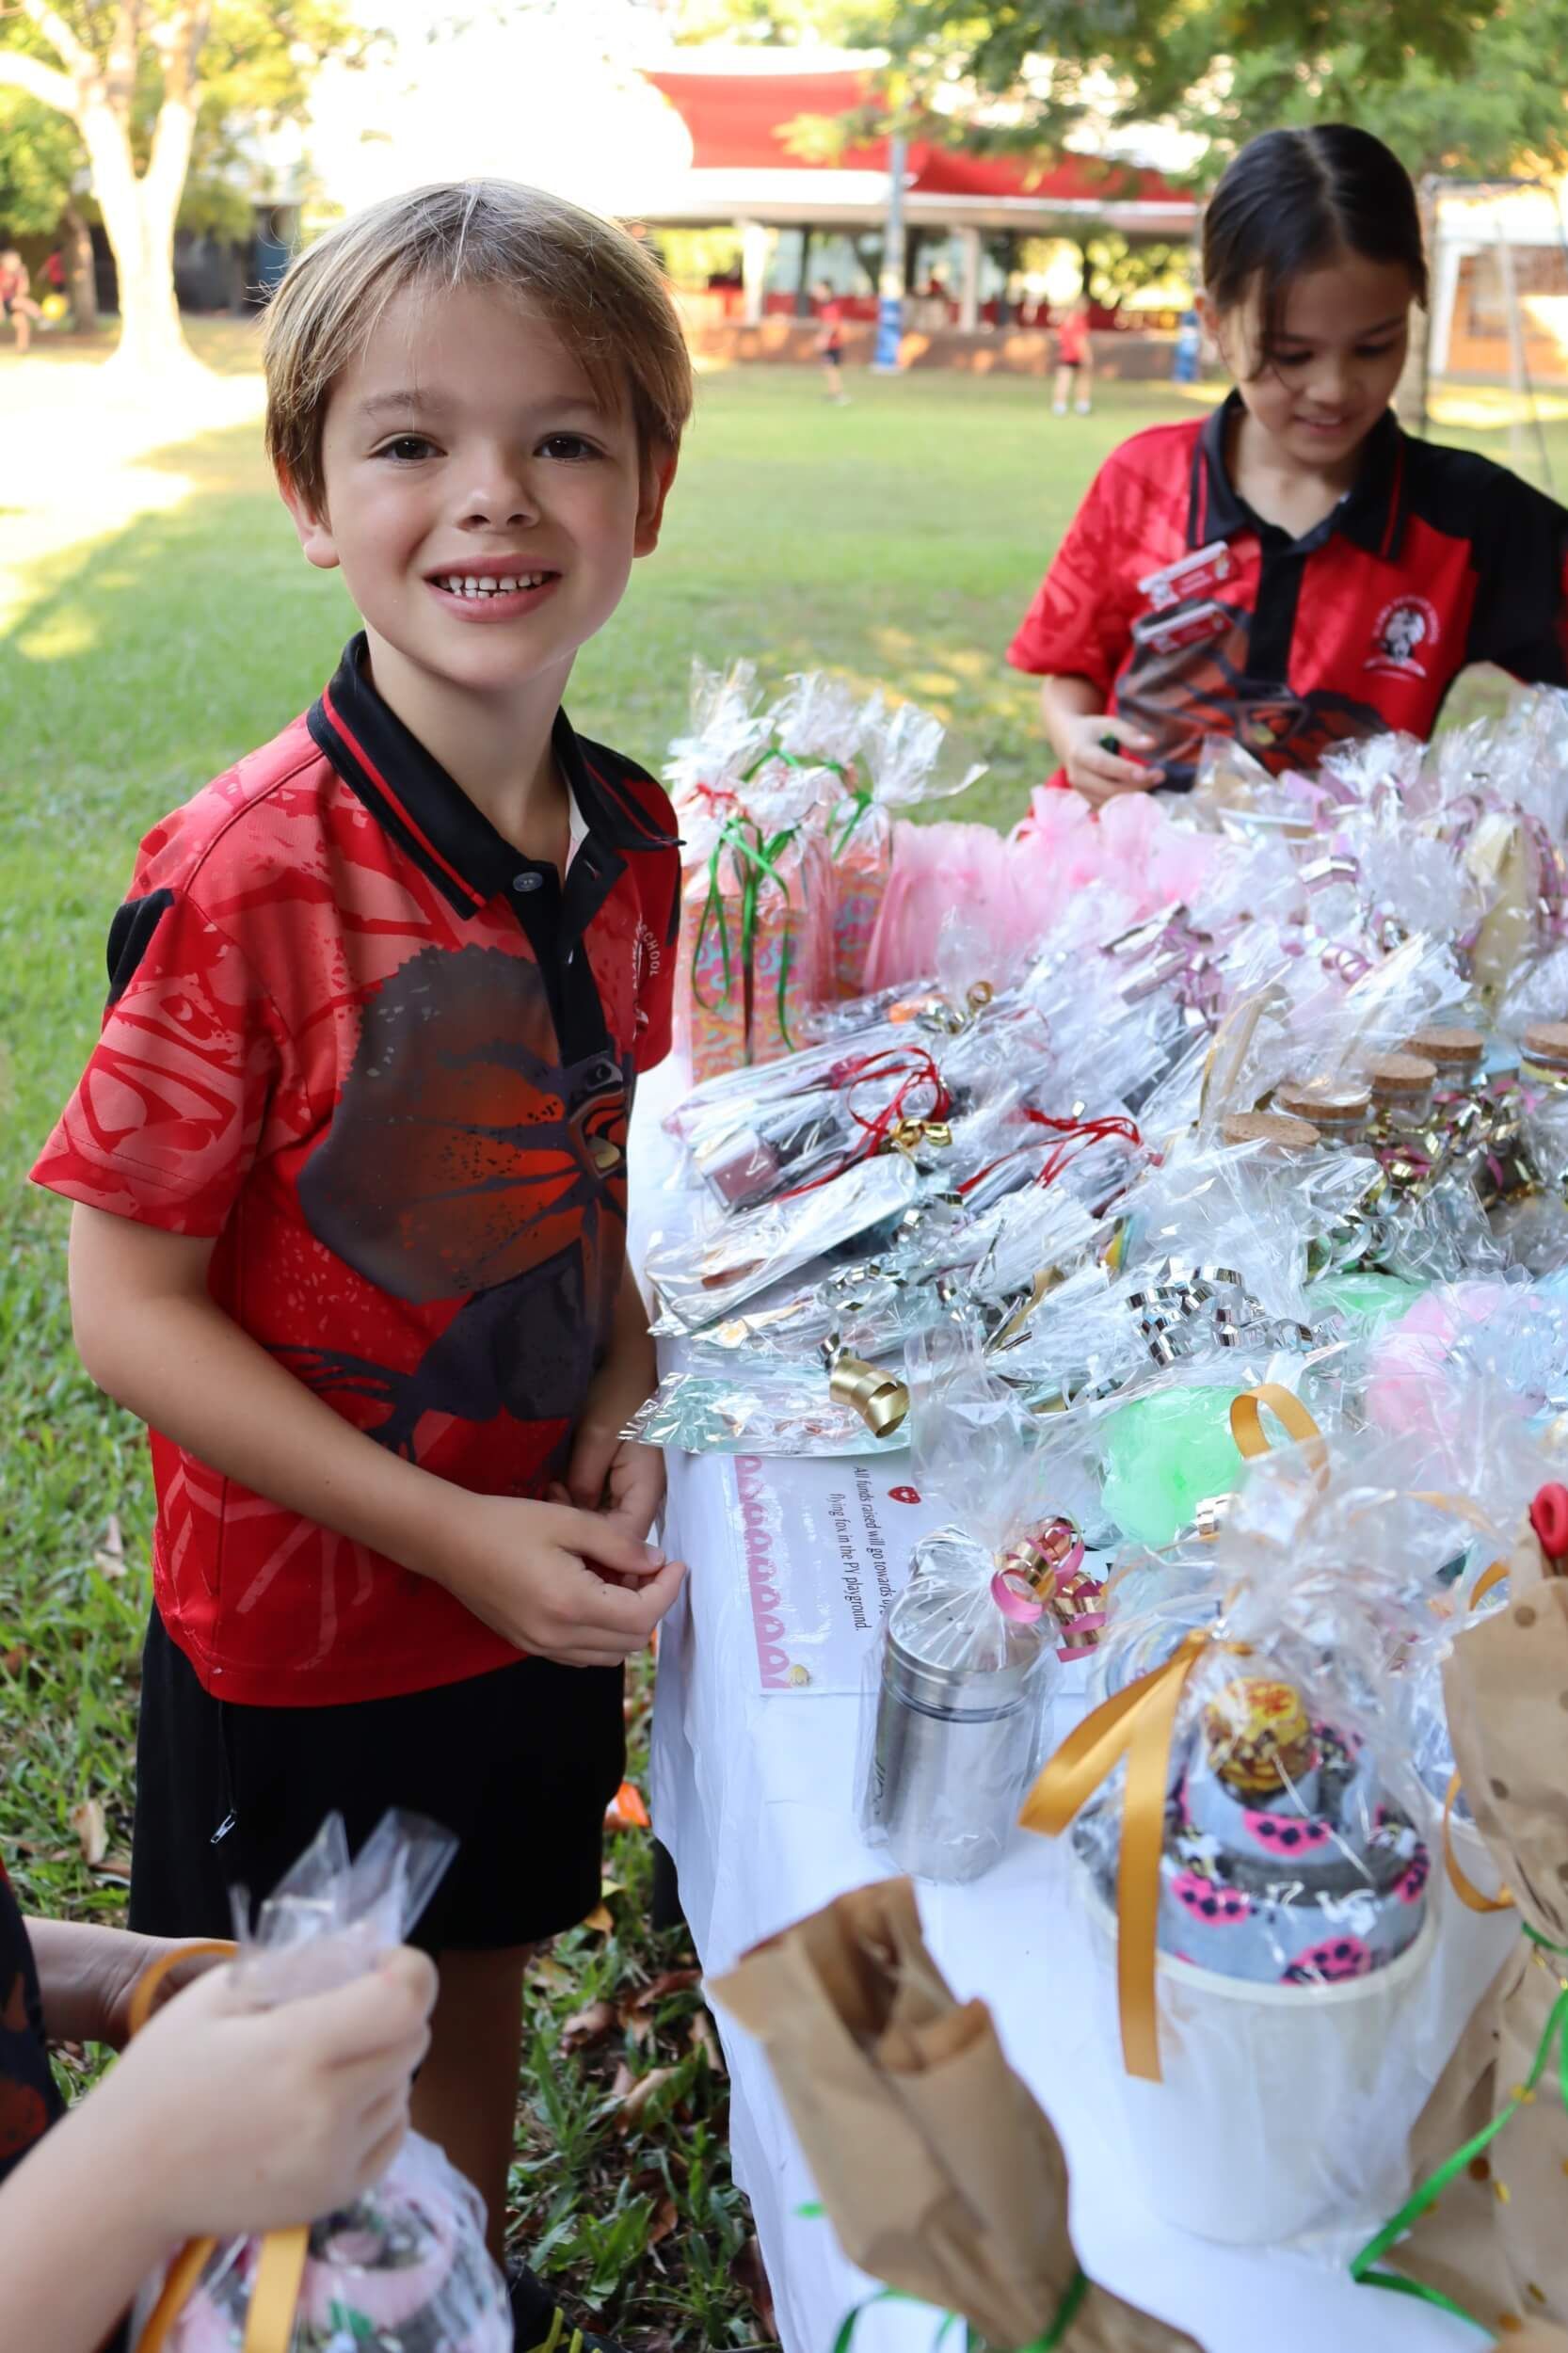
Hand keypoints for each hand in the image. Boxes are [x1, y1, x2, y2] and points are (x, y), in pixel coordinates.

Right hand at [92, 1947, 436, 2241]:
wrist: (126, 2179)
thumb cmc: (165, 2074)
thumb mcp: (218, 1996)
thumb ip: (298, 1964)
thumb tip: (367, 1944)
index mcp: (297, 2050)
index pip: (406, 2000)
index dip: (408, 1970)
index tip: (380, 1964)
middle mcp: (327, 2111)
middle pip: (413, 2040)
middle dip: (393, 2013)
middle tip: (345, 2012)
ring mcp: (334, 2160)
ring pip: (404, 2087)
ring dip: (381, 2064)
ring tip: (322, 2064)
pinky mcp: (336, 2196)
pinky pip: (393, 2134)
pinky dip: (378, 2111)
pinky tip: (329, 2104)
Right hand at [423, 1490, 685, 1667]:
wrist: (448, 1541)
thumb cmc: (506, 1523)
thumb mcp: (568, 1521)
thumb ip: (618, 1545)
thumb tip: (655, 1562)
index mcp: (571, 1604)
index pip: (642, 1616)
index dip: (667, 1590)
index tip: (676, 1563)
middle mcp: (558, 1637)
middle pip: (631, 1641)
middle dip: (652, 1605)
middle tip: (648, 1568)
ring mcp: (541, 1648)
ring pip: (609, 1655)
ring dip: (629, 1623)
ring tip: (622, 1583)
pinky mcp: (529, 1646)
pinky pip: (582, 1656)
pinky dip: (602, 1635)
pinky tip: (595, 1599)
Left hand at [565, 1356, 665, 1533]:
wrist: (629, 1369)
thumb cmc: (617, 1398)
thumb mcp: (596, 1437)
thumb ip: (585, 1480)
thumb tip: (575, 1514)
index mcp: (646, 1487)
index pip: (626, 1536)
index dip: (598, 1545)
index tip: (562, 1529)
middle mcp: (644, 1494)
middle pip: (617, 1532)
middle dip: (582, 1525)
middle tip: (552, 1498)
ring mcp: (633, 1488)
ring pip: (607, 1519)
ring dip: (578, 1512)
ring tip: (553, 1489)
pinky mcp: (620, 1480)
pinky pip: (602, 1502)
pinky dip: (581, 1499)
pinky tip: (560, 1486)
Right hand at [1058, 712, 1156, 805]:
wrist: (1068, 743)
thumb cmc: (1092, 731)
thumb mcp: (1109, 724)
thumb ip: (1130, 734)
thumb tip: (1152, 744)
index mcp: (1080, 753)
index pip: (1103, 765)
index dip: (1124, 771)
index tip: (1146, 771)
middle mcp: (1077, 776)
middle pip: (1109, 788)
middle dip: (1137, 785)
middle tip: (1160, 775)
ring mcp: (1081, 791)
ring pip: (1110, 801)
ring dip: (1135, 795)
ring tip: (1154, 782)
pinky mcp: (1086, 801)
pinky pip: (1108, 808)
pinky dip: (1126, 803)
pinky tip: (1142, 792)